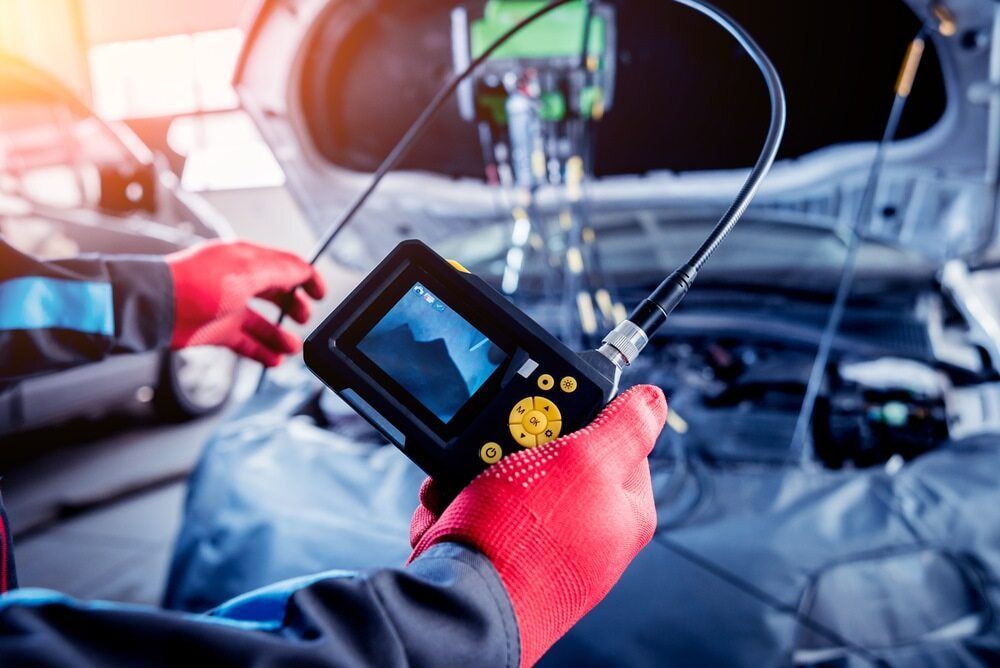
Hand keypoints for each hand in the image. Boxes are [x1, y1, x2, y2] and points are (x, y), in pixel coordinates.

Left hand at [166, 240, 325, 365]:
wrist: (156, 308)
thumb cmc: (195, 284)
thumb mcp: (246, 272)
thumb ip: (280, 271)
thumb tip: (305, 271)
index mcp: (247, 260)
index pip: (286, 265)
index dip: (307, 279)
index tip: (320, 294)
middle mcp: (240, 281)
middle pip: (277, 293)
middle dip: (295, 306)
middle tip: (304, 318)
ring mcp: (229, 307)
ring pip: (264, 322)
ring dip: (281, 335)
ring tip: (293, 347)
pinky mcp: (218, 331)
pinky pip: (248, 342)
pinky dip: (263, 351)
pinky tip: (276, 360)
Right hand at [409, 385, 666, 666]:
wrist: (462, 605)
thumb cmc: (529, 542)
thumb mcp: (587, 462)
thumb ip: (625, 427)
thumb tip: (655, 400)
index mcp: (624, 513)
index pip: (619, 441)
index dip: (584, 416)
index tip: (554, 410)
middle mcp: (587, 533)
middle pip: (553, 458)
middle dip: (512, 445)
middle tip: (497, 446)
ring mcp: (542, 548)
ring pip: (505, 482)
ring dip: (473, 473)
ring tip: (461, 483)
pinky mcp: (500, 559)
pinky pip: (476, 513)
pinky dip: (456, 506)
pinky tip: (447, 511)